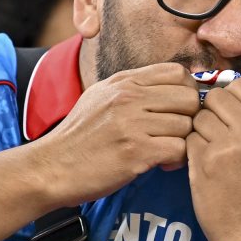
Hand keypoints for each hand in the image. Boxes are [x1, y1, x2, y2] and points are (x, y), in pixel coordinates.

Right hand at [34, 63, 200, 206]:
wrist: (50, 167)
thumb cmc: (79, 137)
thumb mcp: (101, 97)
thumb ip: (134, 89)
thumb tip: (171, 87)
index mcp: (124, 82)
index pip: (178, 73)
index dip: (188, 91)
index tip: (181, 110)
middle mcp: (128, 97)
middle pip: (190, 98)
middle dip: (190, 118)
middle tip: (178, 134)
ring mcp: (132, 124)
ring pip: (187, 126)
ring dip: (183, 142)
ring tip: (167, 151)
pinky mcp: (135, 152)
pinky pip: (179, 149)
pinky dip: (177, 160)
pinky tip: (163, 164)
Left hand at [186, 78, 240, 240]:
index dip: (228, 97)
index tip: (225, 113)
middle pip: (216, 97)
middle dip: (209, 111)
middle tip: (213, 133)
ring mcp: (227, 147)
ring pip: (199, 117)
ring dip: (199, 131)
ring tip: (210, 153)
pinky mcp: (205, 163)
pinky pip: (188, 139)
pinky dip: (190, 150)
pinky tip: (202, 167)